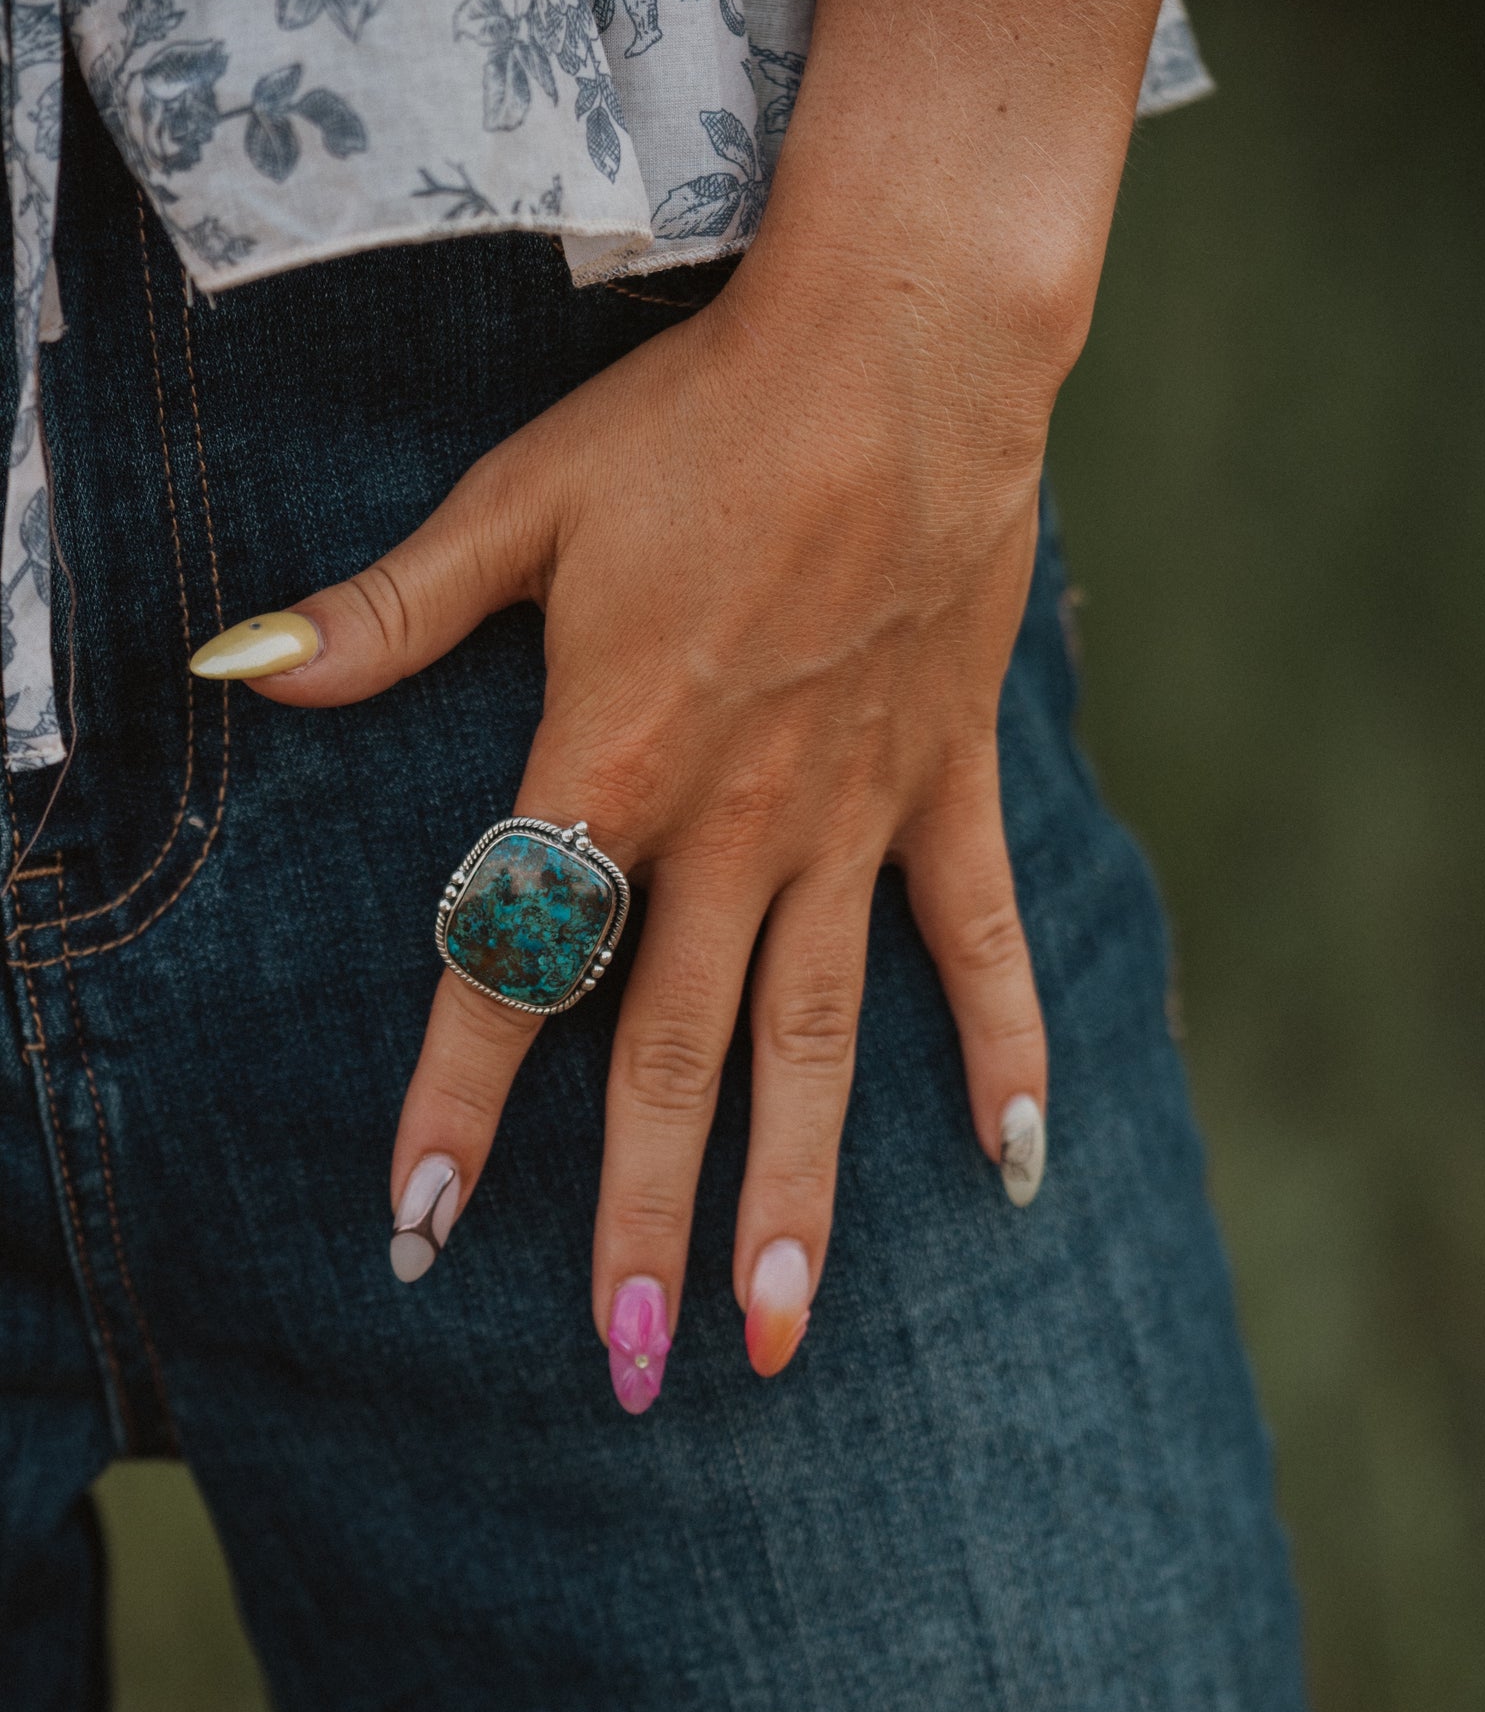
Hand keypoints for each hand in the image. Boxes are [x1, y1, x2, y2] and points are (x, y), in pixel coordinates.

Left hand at [212, 257, 1057, 1405]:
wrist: (903, 347)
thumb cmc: (698, 419)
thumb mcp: (522, 501)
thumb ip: (389, 611)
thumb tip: (242, 668)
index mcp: (613, 762)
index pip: (514, 964)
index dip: (459, 1102)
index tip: (427, 1233)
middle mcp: (735, 825)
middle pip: (673, 1054)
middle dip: (645, 1218)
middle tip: (633, 1364)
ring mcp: (852, 820)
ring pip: (818, 1040)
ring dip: (802, 1195)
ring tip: (784, 1333)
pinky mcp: (945, 787)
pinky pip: (975, 942)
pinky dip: (1004, 1050)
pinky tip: (1017, 1169)